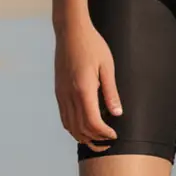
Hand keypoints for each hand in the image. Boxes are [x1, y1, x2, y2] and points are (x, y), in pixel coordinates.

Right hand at [54, 21, 119, 150]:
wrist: (70, 32)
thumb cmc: (93, 46)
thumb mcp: (107, 67)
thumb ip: (111, 92)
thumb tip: (117, 113)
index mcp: (83, 89)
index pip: (93, 122)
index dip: (104, 133)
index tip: (115, 135)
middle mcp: (69, 95)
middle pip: (80, 128)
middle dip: (95, 139)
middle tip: (109, 142)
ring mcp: (61, 94)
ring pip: (69, 125)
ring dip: (83, 136)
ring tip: (98, 140)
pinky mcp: (58, 92)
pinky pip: (64, 117)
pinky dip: (73, 127)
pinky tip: (84, 128)